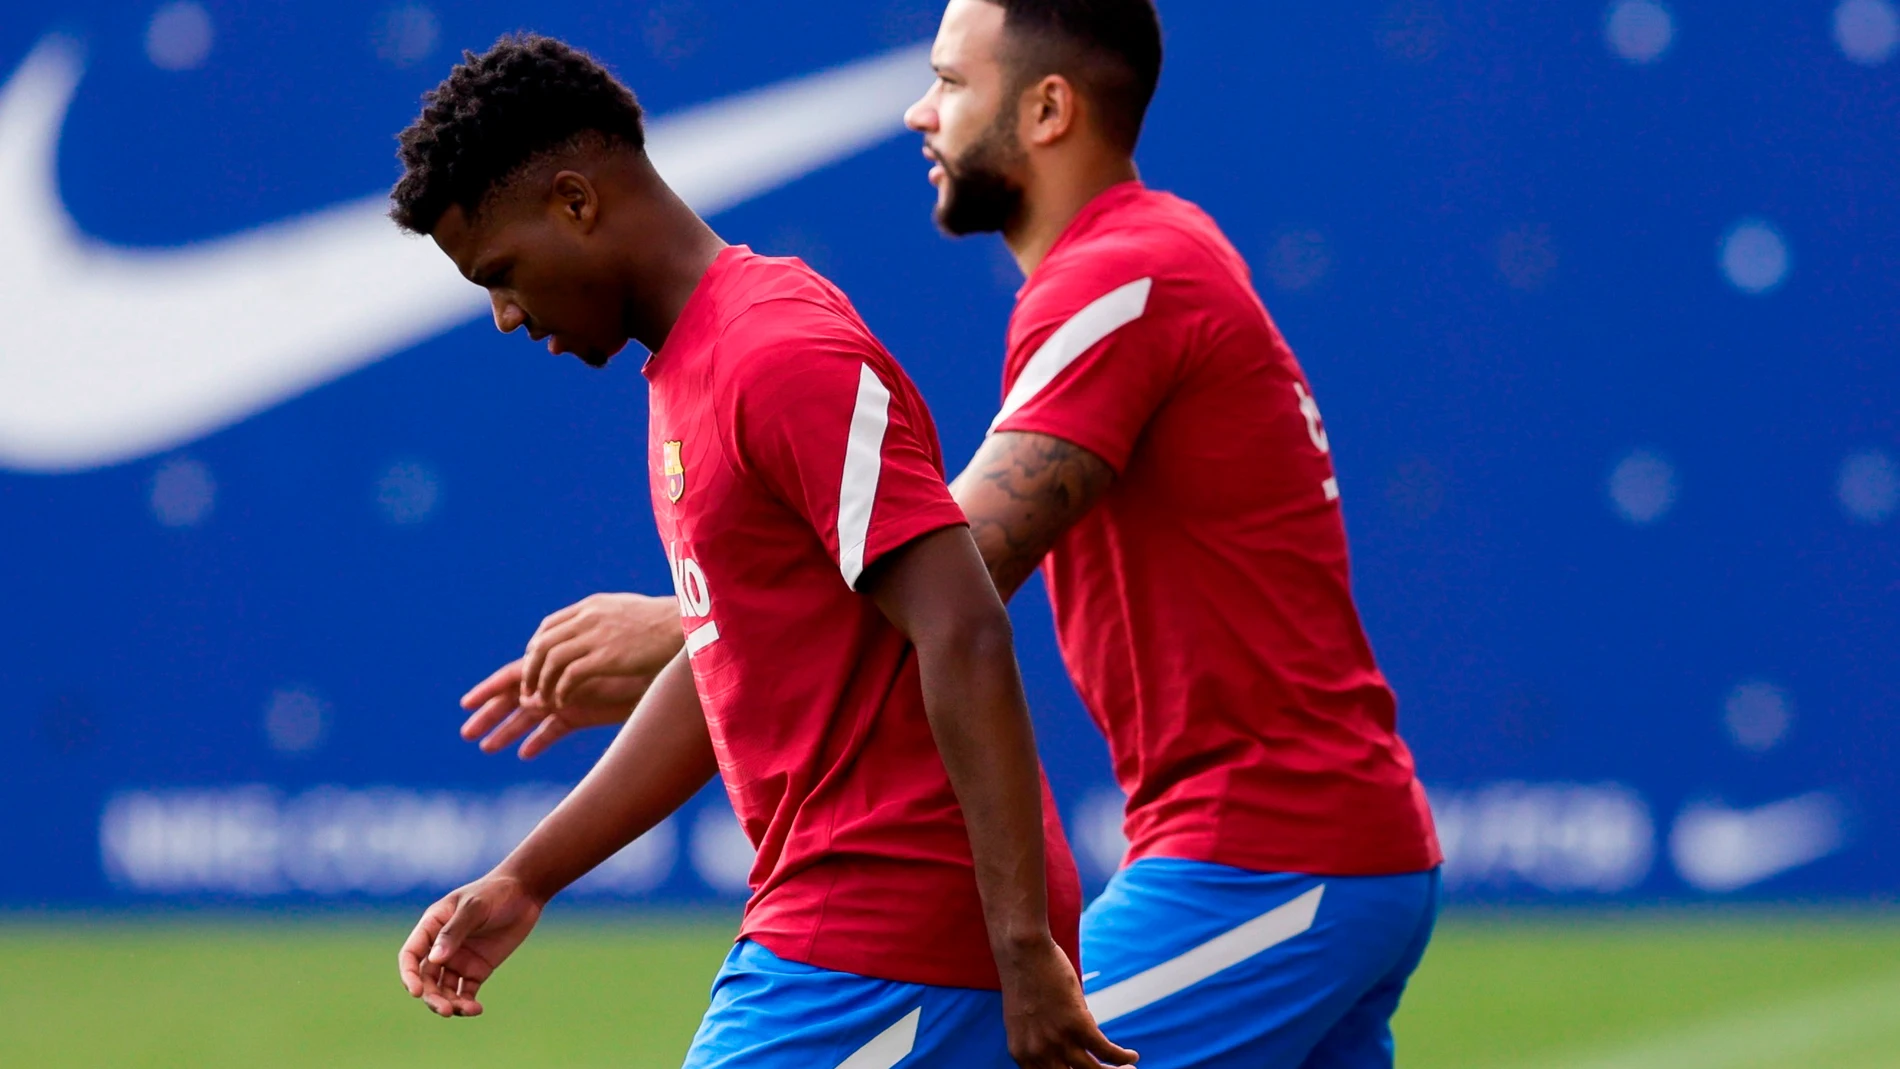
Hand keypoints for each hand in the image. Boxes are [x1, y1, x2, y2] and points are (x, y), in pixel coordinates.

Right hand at [397, 874, 543, 1017]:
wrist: (524, 893)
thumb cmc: (495, 893)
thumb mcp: (474, 907)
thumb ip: (454, 932)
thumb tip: (434, 960)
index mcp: (431, 926)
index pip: (411, 955)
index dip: (409, 975)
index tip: (417, 992)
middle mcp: (440, 947)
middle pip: (426, 979)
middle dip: (432, 997)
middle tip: (446, 1010)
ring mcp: (458, 960)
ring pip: (444, 990)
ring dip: (450, 1004)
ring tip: (467, 1010)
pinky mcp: (476, 970)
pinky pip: (465, 992)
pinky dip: (467, 1004)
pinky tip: (476, 1009)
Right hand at [459, 657, 652, 759]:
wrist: (657, 669)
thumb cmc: (625, 661)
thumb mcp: (588, 671)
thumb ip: (556, 683)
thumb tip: (527, 699)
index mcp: (551, 665)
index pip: (512, 677)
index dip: (488, 690)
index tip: (464, 704)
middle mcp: (554, 682)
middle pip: (514, 700)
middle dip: (490, 715)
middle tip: (466, 734)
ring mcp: (566, 698)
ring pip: (529, 717)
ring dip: (508, 731)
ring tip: (486, 748)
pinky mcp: (582, 714)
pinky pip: (554, 730)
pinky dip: (539, 740)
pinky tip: (525, 753)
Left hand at [522, 593, 682, 706]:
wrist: (685, 626)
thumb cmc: (664, 624)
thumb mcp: (628, 611)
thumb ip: (605, 619)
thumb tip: (595, 631)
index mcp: (592, 606)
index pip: (549, 626)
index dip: (535, 648)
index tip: (534, 666)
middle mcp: (588, 618)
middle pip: (543, 644)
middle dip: (531, 670)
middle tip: (530, 689)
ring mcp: (596, 636)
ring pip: (551, 661)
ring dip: (543, 684)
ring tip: (543, 701)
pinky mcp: (606, 657)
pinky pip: (569, 676)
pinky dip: (560, 691)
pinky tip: (563, 703)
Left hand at [998, 935, 1138, 1067]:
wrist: (1022, 951)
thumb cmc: (1024, 981)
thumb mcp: (1026, 1021)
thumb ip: (1041, 1041)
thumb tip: (1066, 1049)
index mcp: (1022, 1056)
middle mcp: (1038, 1054)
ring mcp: (1057, 1040)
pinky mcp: (1076, 1023)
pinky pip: (1106, 1051)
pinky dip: (1122, 1057)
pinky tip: (1131, 1056)